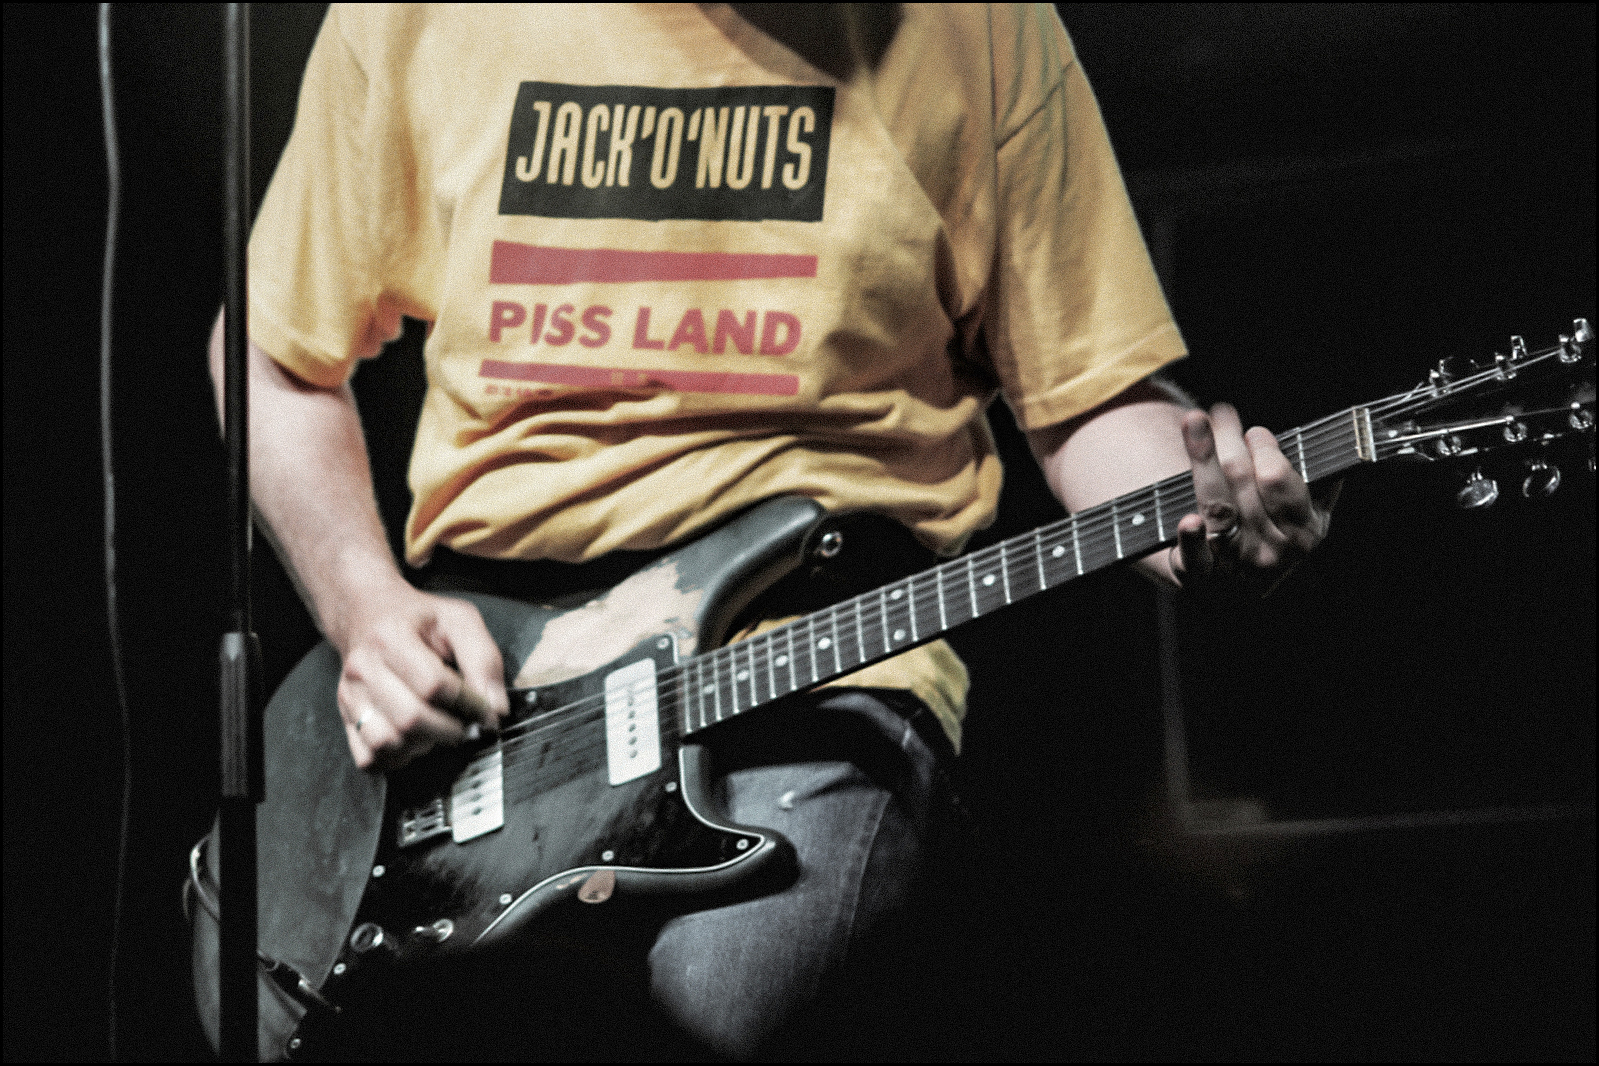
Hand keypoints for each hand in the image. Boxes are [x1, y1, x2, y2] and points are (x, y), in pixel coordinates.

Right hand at [334, 586, 508, 771]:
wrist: (370, 613)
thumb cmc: (421, 619)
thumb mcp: (460, 621)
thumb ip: (483, 659)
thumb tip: (495, 709)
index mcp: (390, 637)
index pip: (433, 685)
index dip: (468, 704)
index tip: (485, 709)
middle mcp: (362, 668)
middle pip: (410, 719)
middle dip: (450, 730)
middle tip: (466, 724)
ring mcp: (349, 695)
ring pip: (386, 743)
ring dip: (422, 745)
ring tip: (438, 728)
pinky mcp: (345, 717)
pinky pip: (368, 758)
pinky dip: (397, 758)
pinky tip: (414, 740)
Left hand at [1170, 403, 1338, 595]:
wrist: (1239, 587)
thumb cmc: (1273, 534)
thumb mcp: (1308, 514)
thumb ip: (1318, 483)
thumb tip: (1337, 443)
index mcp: (1304, 533)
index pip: (1278, 482)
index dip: (1265, 451)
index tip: (1255, 432)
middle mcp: (1273, 553)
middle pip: (1242, 483)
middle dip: (1231, 441)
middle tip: (1222, 413)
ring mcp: (1237, 567)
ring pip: (1217, 505)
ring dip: (1203, 458)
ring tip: (1195, 420)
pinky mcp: (1201, 578)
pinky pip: (1194, 558)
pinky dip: (1191, 540)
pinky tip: (1188, 521)